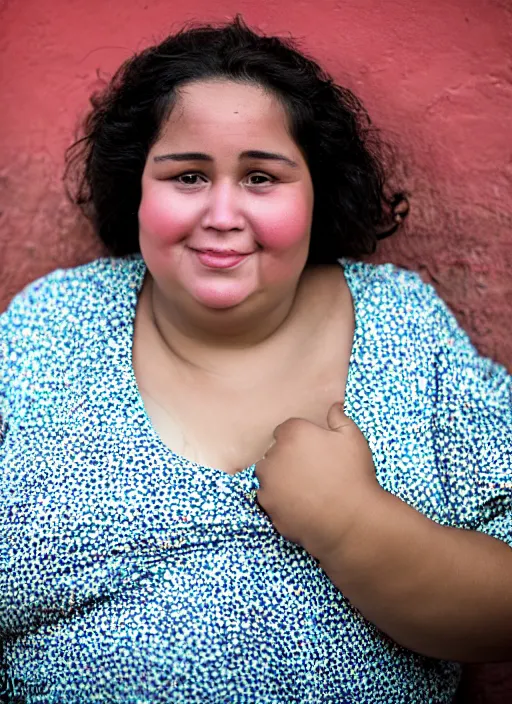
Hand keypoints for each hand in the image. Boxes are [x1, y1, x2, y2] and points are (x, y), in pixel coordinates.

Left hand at [255, 402, 382, 559]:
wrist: (352, 520)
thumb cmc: (353, 475)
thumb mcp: (353, 438)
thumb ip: (338, 418)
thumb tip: (333, 406)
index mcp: (292, 434)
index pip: (285, 430)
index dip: (300, 440)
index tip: (314, 452)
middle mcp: (273, 456)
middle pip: (274, 453)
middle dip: (288, 459)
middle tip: (313, 472)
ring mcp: (268, 484)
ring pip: (269, 477)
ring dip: (281, 480)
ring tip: (308, 491)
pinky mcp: (268, 508)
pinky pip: (271, 501)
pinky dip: (281, 502)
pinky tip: (302, 506)